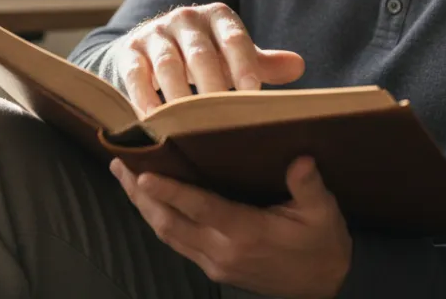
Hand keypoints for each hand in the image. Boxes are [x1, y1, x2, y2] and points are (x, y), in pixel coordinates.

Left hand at [111, 156, 351, 298]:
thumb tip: (300, 160)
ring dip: (143, 207)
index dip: (171, 192)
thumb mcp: (323, 212)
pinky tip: (150, 203)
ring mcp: (216, 263)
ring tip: (124, 179)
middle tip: (118, 165)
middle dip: (140, 195)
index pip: (201, 209)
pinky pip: (177, 243)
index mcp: (247, 233)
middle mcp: (224, 251)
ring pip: (167, 235)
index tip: (144, 175)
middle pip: (170, 223)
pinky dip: (159, 220)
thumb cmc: (322, 244)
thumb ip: (309, 186)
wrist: (326, 286)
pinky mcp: (215, 268)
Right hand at [112, 2, 304, 113]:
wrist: (150, 47)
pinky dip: (144, 99)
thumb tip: (299, 66)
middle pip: (201, 53)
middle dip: (212, 85)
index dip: (244, 64)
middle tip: (222, 117)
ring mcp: (155, 34)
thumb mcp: (232, 55)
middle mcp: (186, 19)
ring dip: (178, 96)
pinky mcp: (130, 53)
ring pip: (168, 64)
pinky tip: (154, 122)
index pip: (234, 38)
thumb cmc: (204, 56)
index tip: (253, 93)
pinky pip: (136, 76)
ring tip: (188, 125)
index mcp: (218, 16)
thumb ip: (261, 62)